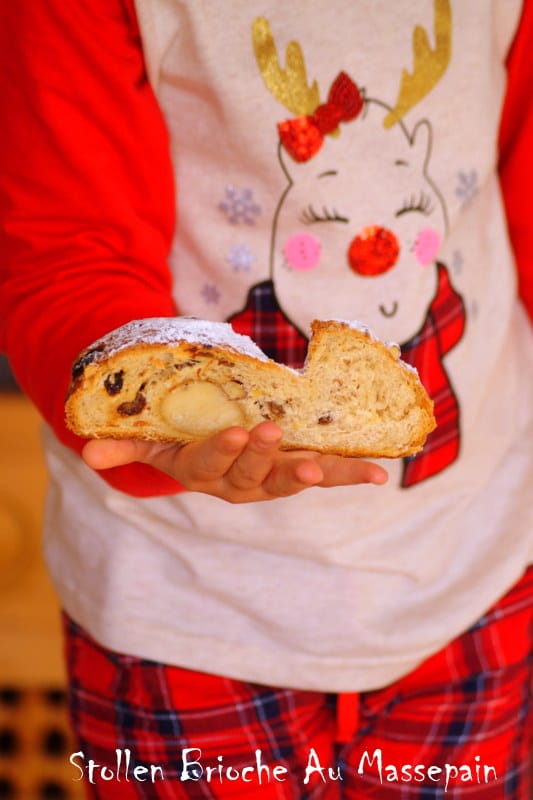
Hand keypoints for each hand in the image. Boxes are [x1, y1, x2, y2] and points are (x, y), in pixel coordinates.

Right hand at [82, 422, 387, 502]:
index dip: (223, 452)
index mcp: (202, 472)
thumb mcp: (149, 439)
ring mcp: (271, 477)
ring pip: (292, 478)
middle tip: (278, 436)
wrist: (207, 447)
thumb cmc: (176, 437)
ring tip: (351, 472)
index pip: (210, 464)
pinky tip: (377, 474)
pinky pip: (324, 472)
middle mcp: (239, 481)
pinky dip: (348, 472)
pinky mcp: (296, 467)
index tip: (237, 434)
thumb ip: (126, 446)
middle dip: (267, 457)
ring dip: (319, 474)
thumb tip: (90, 456)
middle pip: (253, 475)